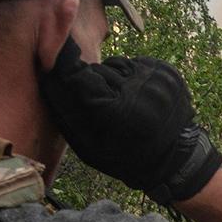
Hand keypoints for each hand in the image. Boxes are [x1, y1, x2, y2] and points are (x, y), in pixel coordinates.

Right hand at [39, 37, 221, 203]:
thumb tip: (48, 73)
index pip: (81, 78)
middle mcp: (141, 91)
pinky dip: (132, 76)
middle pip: (99, 70)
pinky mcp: (169, 72)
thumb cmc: (126, 157)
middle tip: (105, 107)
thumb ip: (67, 112)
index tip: (68, 84)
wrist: (174, 158)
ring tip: (124, 103)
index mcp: (120, 112)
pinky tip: (139, 96)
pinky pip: (137, 63)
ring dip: (114, 79)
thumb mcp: (90, 147)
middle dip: (95, 84)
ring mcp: (158, 80)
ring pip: (117, 63)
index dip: (72, 81)